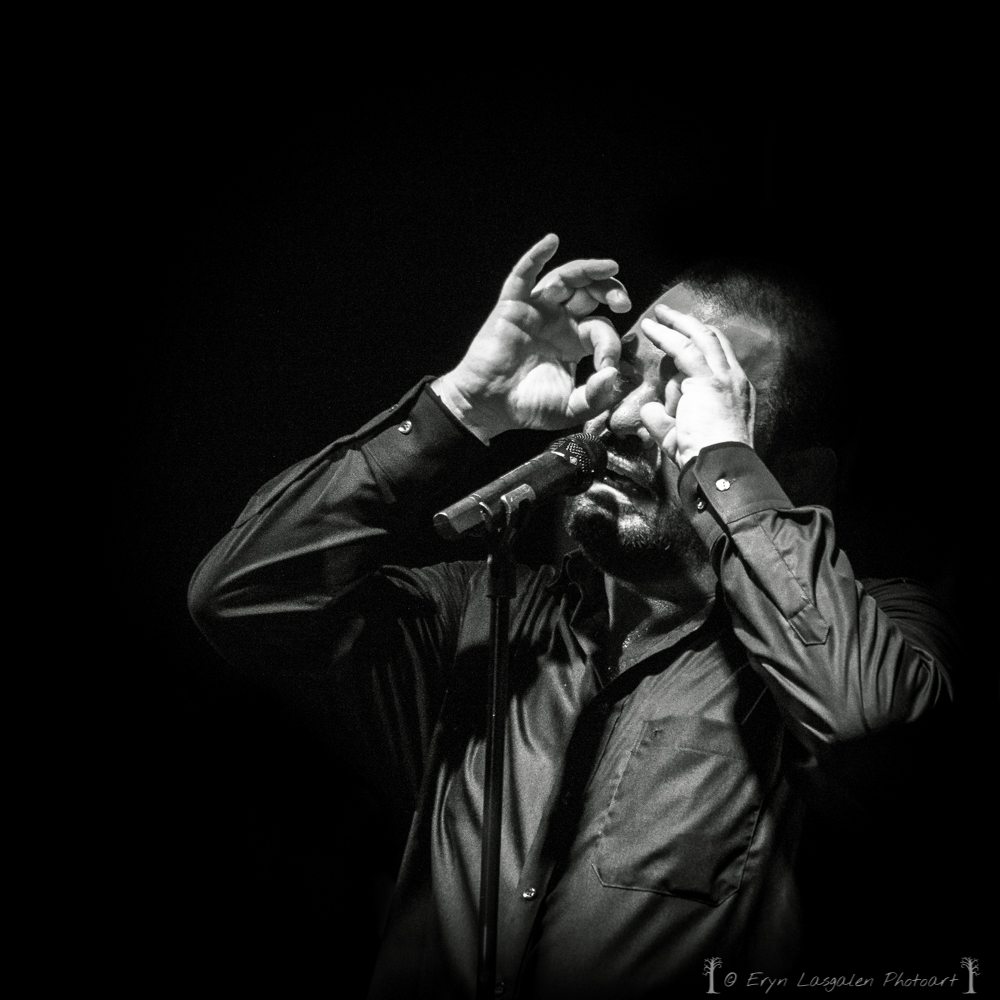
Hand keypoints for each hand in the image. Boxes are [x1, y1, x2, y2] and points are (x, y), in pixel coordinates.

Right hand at [436, 234, 631, 437]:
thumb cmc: (528, 408)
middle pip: (589, 292)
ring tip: (610, 268)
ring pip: (564, 279)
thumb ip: (596, 396)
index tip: (607, 367)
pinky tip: (551, 242)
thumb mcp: (572, 408)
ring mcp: (536, 310)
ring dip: (588, 270)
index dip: (610, 345)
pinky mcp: (513, 306)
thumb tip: (614, 375)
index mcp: (574, 342)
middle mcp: (558, 321)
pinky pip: (523, 276)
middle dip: (610, 292)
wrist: (489, 408)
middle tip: (624, 304)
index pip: (601, 330)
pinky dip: (535, 256)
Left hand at [638, 304, 755, 469]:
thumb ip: (664, 420)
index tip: (682, 334)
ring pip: (700, 338)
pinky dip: (666, 336)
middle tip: (669, 314)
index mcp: (734, 391)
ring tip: (657, 315)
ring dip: (677, 323)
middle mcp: (734, 379)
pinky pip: (685, 349)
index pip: (718, 356)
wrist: (718, 466)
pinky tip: (651, 329)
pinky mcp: (709, 380)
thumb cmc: (703, 459)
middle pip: (713, 339)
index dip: (700, 341)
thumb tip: (650, 410)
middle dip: (690, 324)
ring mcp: (724, 377)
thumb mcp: (679, 436)